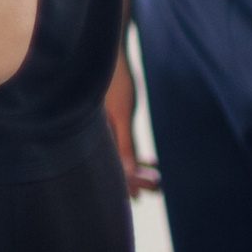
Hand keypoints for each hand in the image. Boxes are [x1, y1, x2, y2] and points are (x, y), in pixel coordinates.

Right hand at [102, 55, 159, 197]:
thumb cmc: (116, 82)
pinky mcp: (112, 121)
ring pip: (121, 158)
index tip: (140, 197)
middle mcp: (95, 134)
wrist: (111, 54)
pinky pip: (124, 146)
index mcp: (93, 135)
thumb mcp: (123, 114)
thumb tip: (129, 172)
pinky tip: (153, 163)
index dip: (124, 184)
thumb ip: (125, 144)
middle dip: (135, 179)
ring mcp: (103, 128)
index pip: (108, 168)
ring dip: (139, 170)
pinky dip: (137, 156)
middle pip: (115, 166)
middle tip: (157, 188)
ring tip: (158, 180)